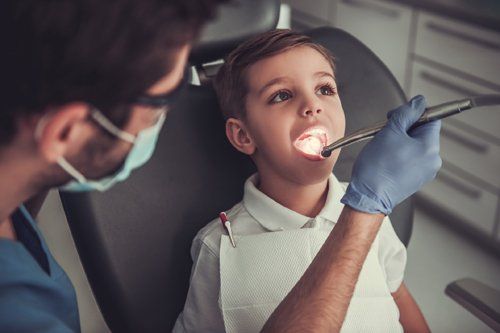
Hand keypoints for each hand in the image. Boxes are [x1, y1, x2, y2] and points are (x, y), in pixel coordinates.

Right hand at [341, 95, 441, 214]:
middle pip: (422, 132)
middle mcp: (432, 160)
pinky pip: (410, 159)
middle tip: (385, 131)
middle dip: (404, 128)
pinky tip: (385, 158)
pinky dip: (399, 154)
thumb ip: (406, 113)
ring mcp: (425, 172)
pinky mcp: (415, 180)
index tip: (396, 116)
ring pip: (415, 146)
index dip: (412, 113)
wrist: (368, 197)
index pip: (431, 118)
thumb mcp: (390, 131)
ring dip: (400, 141)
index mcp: (430, 147)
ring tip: (383, 146)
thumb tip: (419, 101)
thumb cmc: (376, 167)